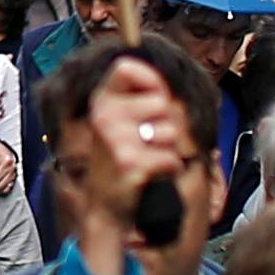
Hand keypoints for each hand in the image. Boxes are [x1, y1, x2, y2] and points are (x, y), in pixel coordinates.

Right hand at [75, 57, 187, 271]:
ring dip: (167, 148)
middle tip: (144, 142)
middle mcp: (105, 116)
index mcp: (101, 101)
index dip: (150, 79)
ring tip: (145, 158)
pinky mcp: (132, 164)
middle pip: (161, 102)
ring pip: (171, 131)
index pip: (127, 67)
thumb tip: (165, 81)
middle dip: (164, 124)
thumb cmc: (118, 161)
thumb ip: (138, 98)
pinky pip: (172, 159)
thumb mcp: (118, 122)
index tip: (154, 95)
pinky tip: (149, 175)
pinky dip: (168, 169)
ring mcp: (117, 140)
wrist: (104, 208)